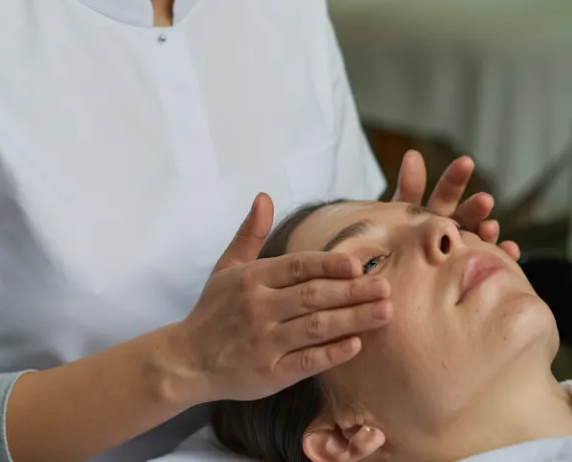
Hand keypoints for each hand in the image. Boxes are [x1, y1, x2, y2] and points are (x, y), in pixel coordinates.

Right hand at [171, 193, 392, 403]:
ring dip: (353, 319)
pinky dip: (332, 353)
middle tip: (386, 285)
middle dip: (353, 291)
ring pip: (315, 327)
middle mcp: (259, 308)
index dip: (329, 264)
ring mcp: (265, 342)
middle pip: (313, 295)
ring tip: (385, 312)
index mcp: (252, 279)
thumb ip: (250, 234)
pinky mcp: (269, 374)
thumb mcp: (226, 268)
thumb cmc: (213, 311)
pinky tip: (356, 345)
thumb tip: (264, 197)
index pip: (297, 266)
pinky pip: (306, 362)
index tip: (359, 263)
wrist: (185, 361)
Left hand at [392, 150, 520, 261]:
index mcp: (430, 215)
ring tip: (490, 228)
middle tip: (484, 201)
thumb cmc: (384, 251)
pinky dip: (502, 256)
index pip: (445, 192)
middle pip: (465, 215)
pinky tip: (511, 250)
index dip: (455, 178)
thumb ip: (408, 189)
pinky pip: (485, 264)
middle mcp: (448, 231)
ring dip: (487, 231)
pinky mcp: (467, 272)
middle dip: (475, 207)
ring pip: (476, 239)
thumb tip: (413, 154)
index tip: (466, 163)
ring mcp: (458, 252)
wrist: (382, 292)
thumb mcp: (392, 216)